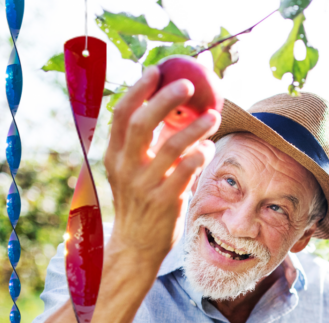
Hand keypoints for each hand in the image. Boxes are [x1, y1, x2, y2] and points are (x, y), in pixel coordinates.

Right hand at [104, 66, 220, 270]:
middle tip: (189, 85)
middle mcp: (125, 167)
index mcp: (114, 155)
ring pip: (172, 146)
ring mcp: (144, 185)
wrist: (136, 246)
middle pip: (143, 122)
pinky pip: (186, 171)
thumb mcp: (131, 173)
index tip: (157, 71)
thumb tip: (169, 111)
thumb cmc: (139, 204)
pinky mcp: (163, 201)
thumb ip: (145, 145)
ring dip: (196, 127)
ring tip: (214, 116)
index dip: (139, 89)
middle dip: (166, 98)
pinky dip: (199, 155)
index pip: (122, 113)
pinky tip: (208, 149)